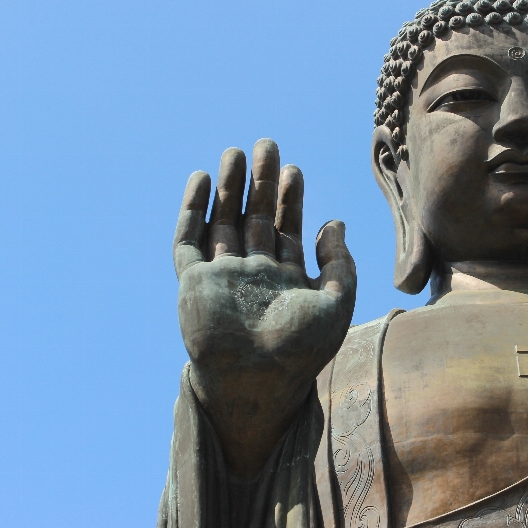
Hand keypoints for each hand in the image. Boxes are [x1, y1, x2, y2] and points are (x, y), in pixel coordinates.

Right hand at [172, 138, 355, 477]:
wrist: (257, 382)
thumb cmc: (301, 351)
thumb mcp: (336, 302)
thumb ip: (339, 263)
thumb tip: (335, 223)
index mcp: (285, 280)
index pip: (286, 229)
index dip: (290, 199)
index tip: (294, 170)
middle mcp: (253, 275)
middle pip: (254, 218)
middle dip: (260, 183)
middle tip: (266, 145)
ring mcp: (221, 278)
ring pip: (223, 222)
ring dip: (229, 189)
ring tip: (235, 153)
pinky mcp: (193, 283)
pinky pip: (188, 241)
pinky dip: (193, 211)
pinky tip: (202, 180)